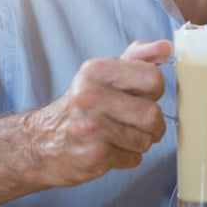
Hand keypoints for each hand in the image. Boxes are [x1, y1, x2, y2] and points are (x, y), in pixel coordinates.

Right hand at [31, 39, 171, 186]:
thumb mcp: (104, 74)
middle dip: (153, 123)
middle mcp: (90, 96)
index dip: (155, 90)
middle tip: (137, 122)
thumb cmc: (81, 106)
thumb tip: (166, 47)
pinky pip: (134, 158)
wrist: (41, 143)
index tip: (145, 94)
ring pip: (146, 139)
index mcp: (96, 70)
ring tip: (121, 136)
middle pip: (152, 114)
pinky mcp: (94, 155)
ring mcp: (91, 127)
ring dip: (141, 142)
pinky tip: (110, 149)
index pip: (152, 78)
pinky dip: (128, 157)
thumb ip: (137, 58)